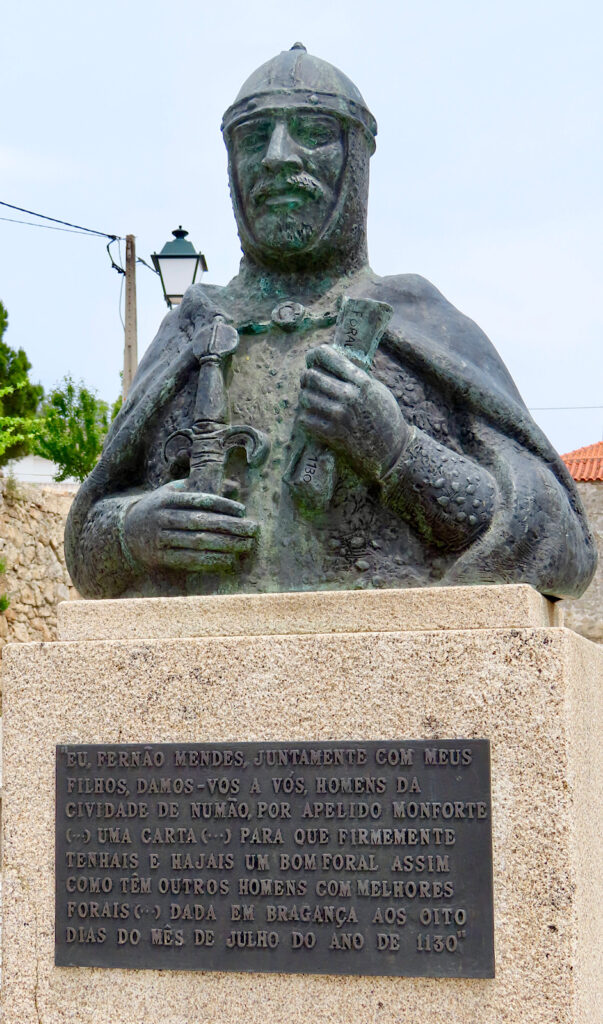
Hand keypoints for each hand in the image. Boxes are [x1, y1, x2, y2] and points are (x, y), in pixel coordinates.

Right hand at [124, 481, 258, 573]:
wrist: (126, 531)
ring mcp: (160, 539)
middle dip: (229, 526)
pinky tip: (228, 560)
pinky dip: (210, 561)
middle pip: (201, 522)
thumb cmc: (159, 508)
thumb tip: (234, 487)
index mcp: (167, 499)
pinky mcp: (160, 557)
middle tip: (252, 529)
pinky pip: (189, 560)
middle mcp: (162, 518)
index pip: (199, 500)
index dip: (223, 505)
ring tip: (245, 545)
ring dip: (224, 545)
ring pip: (196, 542)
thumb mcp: (174, 492)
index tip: (243, 511)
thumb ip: (201, 487)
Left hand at [297, 345, 408, 480]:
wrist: (391, 448)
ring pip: (305, 397)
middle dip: (307, 377)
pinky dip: (307, 417)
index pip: (327, 356)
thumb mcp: (375, 388)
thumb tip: (331, 361)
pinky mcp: (332, 434)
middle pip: (311, 376)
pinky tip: (315, 417)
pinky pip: (305, 419)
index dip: (315, 355)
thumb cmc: (384, 415)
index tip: (313, 359)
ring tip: (313, 400)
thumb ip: (354, 376)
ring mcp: (339, 416)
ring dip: (306, 398)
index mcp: (361, 381)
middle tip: (309, 381)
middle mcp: (349, 396)